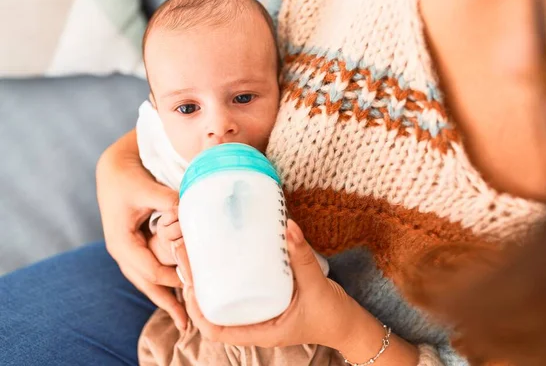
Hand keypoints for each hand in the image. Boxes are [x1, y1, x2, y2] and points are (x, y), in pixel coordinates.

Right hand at [96, 129, 186, 330]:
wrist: (113, 169)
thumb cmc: (128, 178)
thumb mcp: (144, 188)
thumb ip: (165, 200)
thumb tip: (186, 210)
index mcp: (121, 242)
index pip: (149, 270)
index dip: (172, 278)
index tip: (195, 285)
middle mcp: (122, 251)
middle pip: (146, 283)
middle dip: (166, 303)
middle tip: (187, 322)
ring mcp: (127, 250)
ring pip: (146, 280)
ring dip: (164, 297)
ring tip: (183, 318)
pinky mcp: (135, 246)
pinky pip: (149, 269)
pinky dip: (162, 282)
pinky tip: (177, 293)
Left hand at [180, 220, 356, 348]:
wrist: (349, 323)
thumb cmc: (332, 314)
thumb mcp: (316, 286)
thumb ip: (302, 257)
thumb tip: (288, 225)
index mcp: (261, 331)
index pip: (215, 330)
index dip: (196, 308)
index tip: (189, 281)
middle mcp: (255, 324)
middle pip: (213, 309)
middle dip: (194, 284)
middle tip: (184, 252)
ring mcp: (260, 312)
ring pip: (224, 299)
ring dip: (207, 278)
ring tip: (196, 249)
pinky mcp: (267, 299)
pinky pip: (240, 290)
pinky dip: (228, 275)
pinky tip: (224, 254)